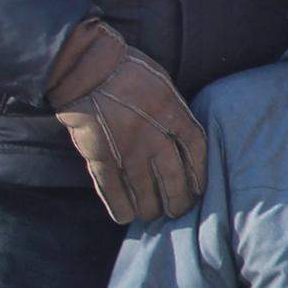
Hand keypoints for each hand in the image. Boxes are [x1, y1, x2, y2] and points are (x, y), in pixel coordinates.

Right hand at [48, 21, 204, 224]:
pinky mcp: (100, 156)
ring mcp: (126, 148)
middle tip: (179, 210)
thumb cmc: (129, 71)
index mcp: (173, 115)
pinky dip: (118, 205)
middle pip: (173, 178)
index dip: (199, 175)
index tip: (200, 188)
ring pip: (144, 189)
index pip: (196, 153)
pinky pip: (111, 188)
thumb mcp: (164, 86)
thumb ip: (174, 112)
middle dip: (178, 200)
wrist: (87, 69)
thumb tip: (182, 136)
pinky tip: (125, 217)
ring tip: (153, 216)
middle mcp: (154, 136)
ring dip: (150, 208)